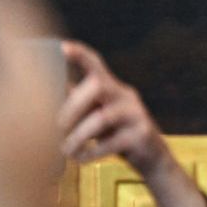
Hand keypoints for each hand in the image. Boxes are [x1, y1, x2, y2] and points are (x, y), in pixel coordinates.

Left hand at [58, 40, 169, 176]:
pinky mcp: (142, 135)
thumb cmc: (119, 136)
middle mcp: (127, 97)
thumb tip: (52, 91)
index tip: (63, 47)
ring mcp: (137, 115)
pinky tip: (81, 158)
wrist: (154, 159)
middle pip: (97, 87)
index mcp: (114, 89)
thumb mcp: (99, 116)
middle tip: (57, 128)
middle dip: (72, 107)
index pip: (97, 66)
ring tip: (66, 150)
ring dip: (78, 136)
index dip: (81, 55)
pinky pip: (112, 142)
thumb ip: (81, 104)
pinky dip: (92, 152)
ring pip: (102, 117)